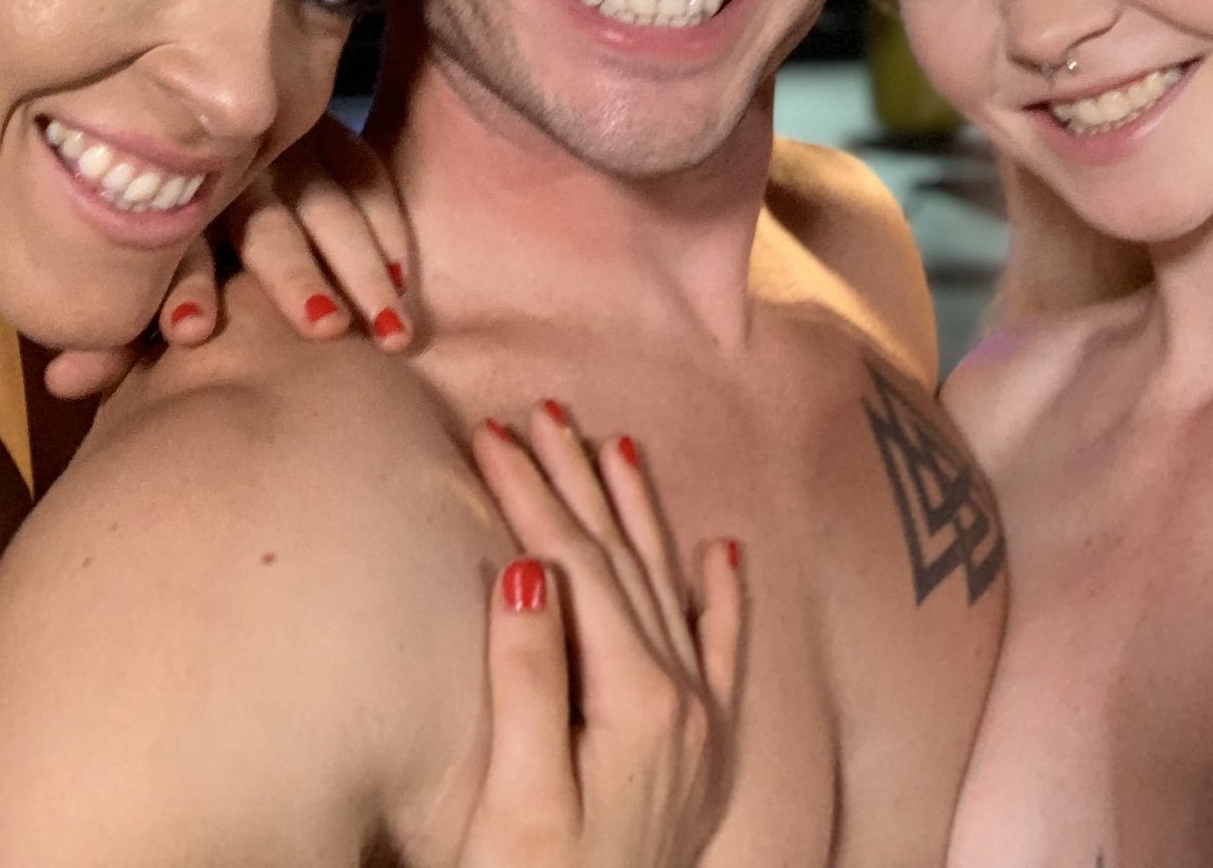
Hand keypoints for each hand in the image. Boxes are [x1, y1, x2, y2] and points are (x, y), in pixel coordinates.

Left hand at [42, 115, 412, 399]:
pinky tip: (403, 278)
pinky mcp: (323, 136)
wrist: (187, 132)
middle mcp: (228, 175)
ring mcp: (282, 149)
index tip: (194, 332)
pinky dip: (386, 223)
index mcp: (169, 209)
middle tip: (323, 331)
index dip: (183, 288)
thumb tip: (60, 383)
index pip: (176, 247)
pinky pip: (364, 173)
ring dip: (362, 267)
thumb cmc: (160, 239)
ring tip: (392, 334)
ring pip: (328, 203)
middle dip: (295, 278)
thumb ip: (106, 332)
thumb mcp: (129, 278)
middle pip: (266, 228)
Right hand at [461, 403, 742, 867]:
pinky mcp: (700, 752)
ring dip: (634, 512)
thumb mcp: (517, 800)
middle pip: (622, 560)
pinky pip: (722, 654)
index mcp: (640, 702)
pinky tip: (723, 551)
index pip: (579, 565)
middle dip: (574, 481)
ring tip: (609, 441)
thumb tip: (529, 569)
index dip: (533, 496)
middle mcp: (685, 700)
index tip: (489, 435)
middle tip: (536, 412)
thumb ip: (528, 681)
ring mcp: (698, 724)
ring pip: (665, 585)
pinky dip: (723, 598)